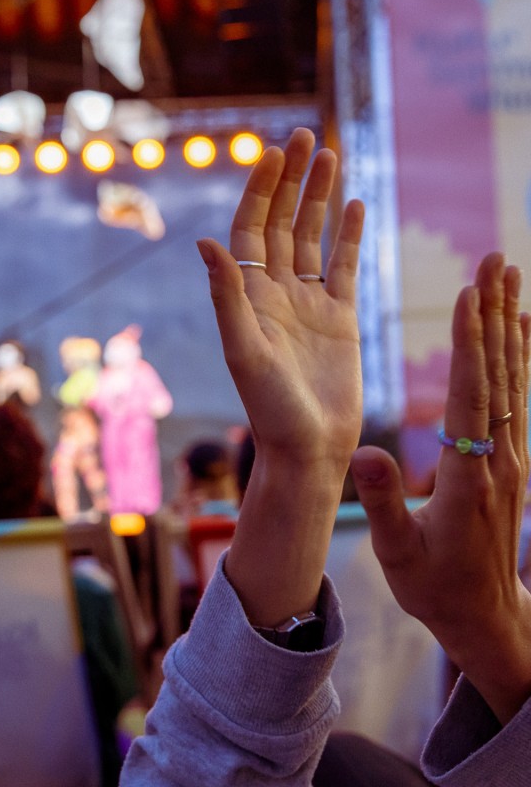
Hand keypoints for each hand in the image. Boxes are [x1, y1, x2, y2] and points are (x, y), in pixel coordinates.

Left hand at [197, 128, 363, 468]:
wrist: (308, 446)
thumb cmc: (269, 407)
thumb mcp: (244, 350)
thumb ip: (227, 296)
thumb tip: (204, 241)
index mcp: (247, 296)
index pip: (250, 231)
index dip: (259, 192)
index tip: (273, 154)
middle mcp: (275, 293)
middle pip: (281, 224)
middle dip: (291, 181)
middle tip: (303, 137)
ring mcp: (309, 303)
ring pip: (313, 238)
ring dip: (320, 198)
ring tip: (330, 155)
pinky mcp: (340, 317)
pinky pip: (345, 267)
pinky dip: (350, 237)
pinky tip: (355, 205)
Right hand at [352, 253, 530, 723]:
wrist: (484, 616)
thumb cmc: (434, 588)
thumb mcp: (398, 553)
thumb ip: (384, 501)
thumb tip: (363, 450)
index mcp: (468, 476)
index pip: (469, 397)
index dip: (469, 345)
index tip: (468, 295)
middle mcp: (498, 459)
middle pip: (498, 375)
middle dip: (496, 314)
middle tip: (497, 261)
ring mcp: (511, 458)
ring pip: (512, 380)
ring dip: (510, 325)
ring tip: (509, 277)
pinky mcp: (510, 461)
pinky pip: (515, 398)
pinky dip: (517, 357)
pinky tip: (518, 329)